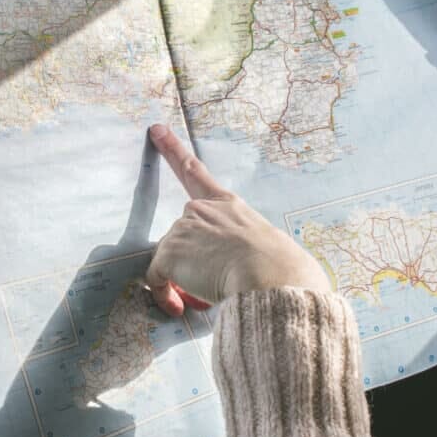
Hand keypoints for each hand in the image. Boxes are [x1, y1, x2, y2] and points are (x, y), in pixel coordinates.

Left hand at [144, 124, 330, 315]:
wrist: (271, 276)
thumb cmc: (281, 269)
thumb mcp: (267, 247)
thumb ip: (246, 250)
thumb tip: (242, 274)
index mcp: (229, 205)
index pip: (196, 173)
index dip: (173, 150)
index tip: (156, 130)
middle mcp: (202, 210)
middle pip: (181, 238)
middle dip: (188, 262)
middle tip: (207, 285)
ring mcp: (184, 228)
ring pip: (171, 262)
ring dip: (182, 282)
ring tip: (208, 296)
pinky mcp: (170, 251)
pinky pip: (156, 279)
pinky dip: (164, 295)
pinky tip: (180, 306)